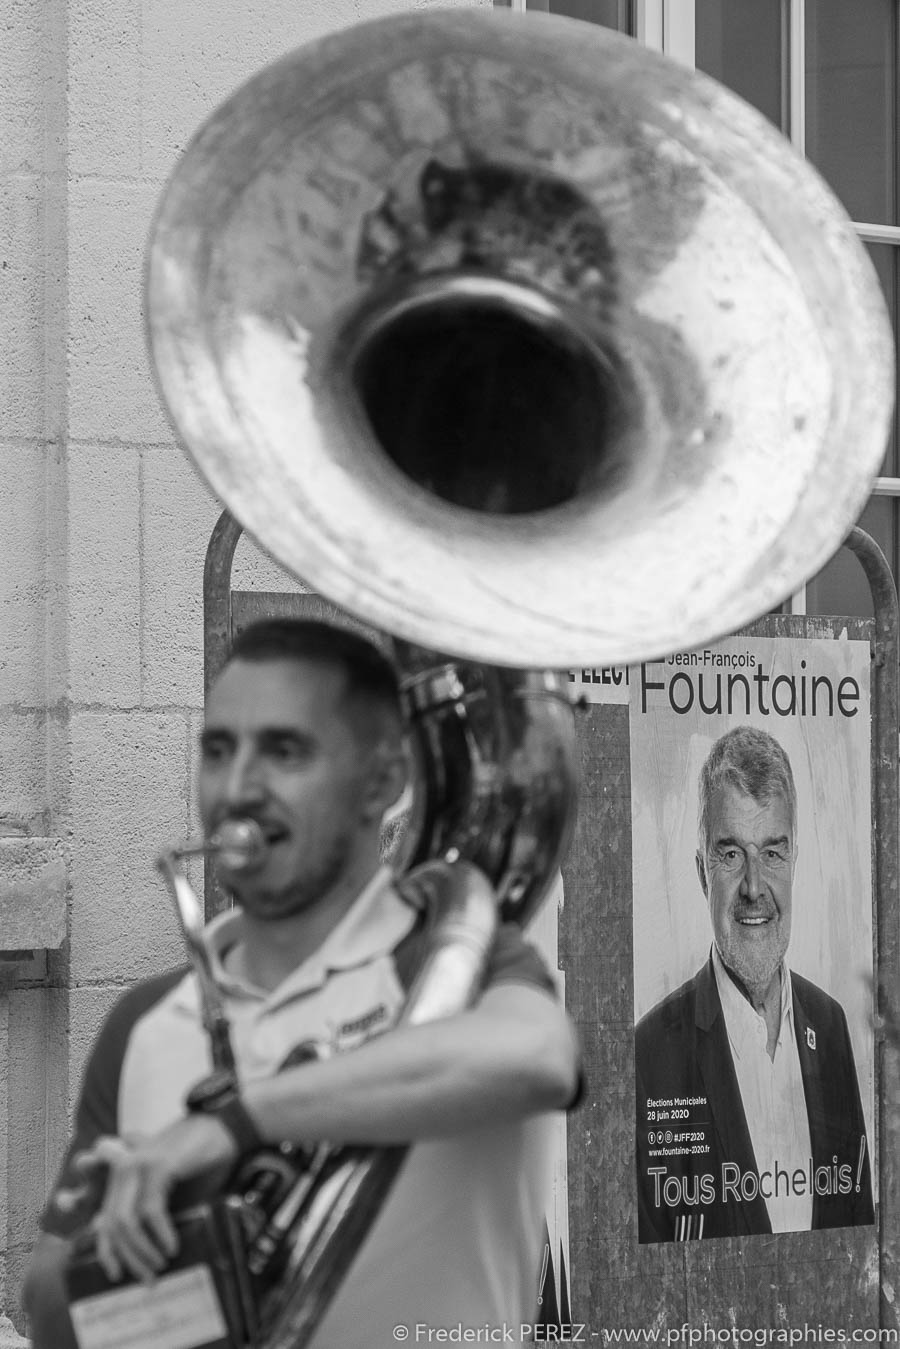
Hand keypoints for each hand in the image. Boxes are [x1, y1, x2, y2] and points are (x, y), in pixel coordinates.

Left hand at [78, 1115, 237, 1284]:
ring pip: (126, 1221)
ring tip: (160, 1265)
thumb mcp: (172, 1187)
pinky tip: (171, 1246)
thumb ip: (153, 1209)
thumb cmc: (200, 1160)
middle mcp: (124, 1168)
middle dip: (128, 1258)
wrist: (224, 1128)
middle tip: (147, 1278)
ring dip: (142, 1250)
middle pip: (112, 1225)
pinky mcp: (157, 1166)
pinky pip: (150, 1210)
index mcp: (124, 1174)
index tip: (116, 1274)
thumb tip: (141, 1249)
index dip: (107, 1251)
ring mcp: (138, 1164)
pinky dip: (160, 1234)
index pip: (104, 1219)